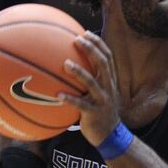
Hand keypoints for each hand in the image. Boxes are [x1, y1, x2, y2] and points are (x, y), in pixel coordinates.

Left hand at [60, 32, 121, 146]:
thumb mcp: (99, 93)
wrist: (110, 134)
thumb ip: (90, 79)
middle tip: (77, 40)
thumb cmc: (99, 110)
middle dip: (91, 50)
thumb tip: (71, 65)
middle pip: (103, 63)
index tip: (85, 33)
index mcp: (110, 80)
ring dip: (79, 72)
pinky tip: (58, 95)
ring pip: (92, 83)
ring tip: (66, 64)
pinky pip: (81, 105)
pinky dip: (70, 99)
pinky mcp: (94, 113)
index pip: (107, 56)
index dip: (98, 43)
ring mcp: (102, 100)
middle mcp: (108, 87)